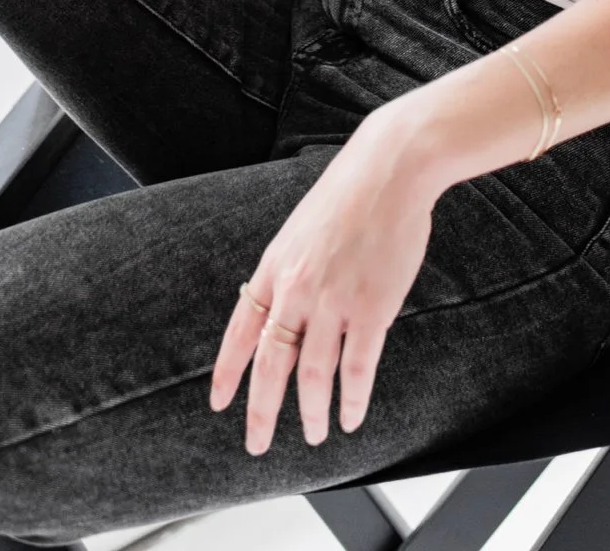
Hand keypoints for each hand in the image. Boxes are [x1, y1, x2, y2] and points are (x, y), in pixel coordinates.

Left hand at [209, 108, 435, 455]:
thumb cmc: (352, 191)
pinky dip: (352, 399)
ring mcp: (334, 300)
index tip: (218, 401)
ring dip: (311, 412)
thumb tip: (286, 306)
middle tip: (257, 442)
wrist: (391, 166)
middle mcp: (297, 288)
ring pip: (313, 375)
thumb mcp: (303, 227)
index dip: (228, 370)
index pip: (242, 330)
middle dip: (261, 410)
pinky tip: (350, 416)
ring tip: (315, 435)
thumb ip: (292, 268)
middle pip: (272, 364)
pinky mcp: (372, 308)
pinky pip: (357, 368)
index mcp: (276, 266)